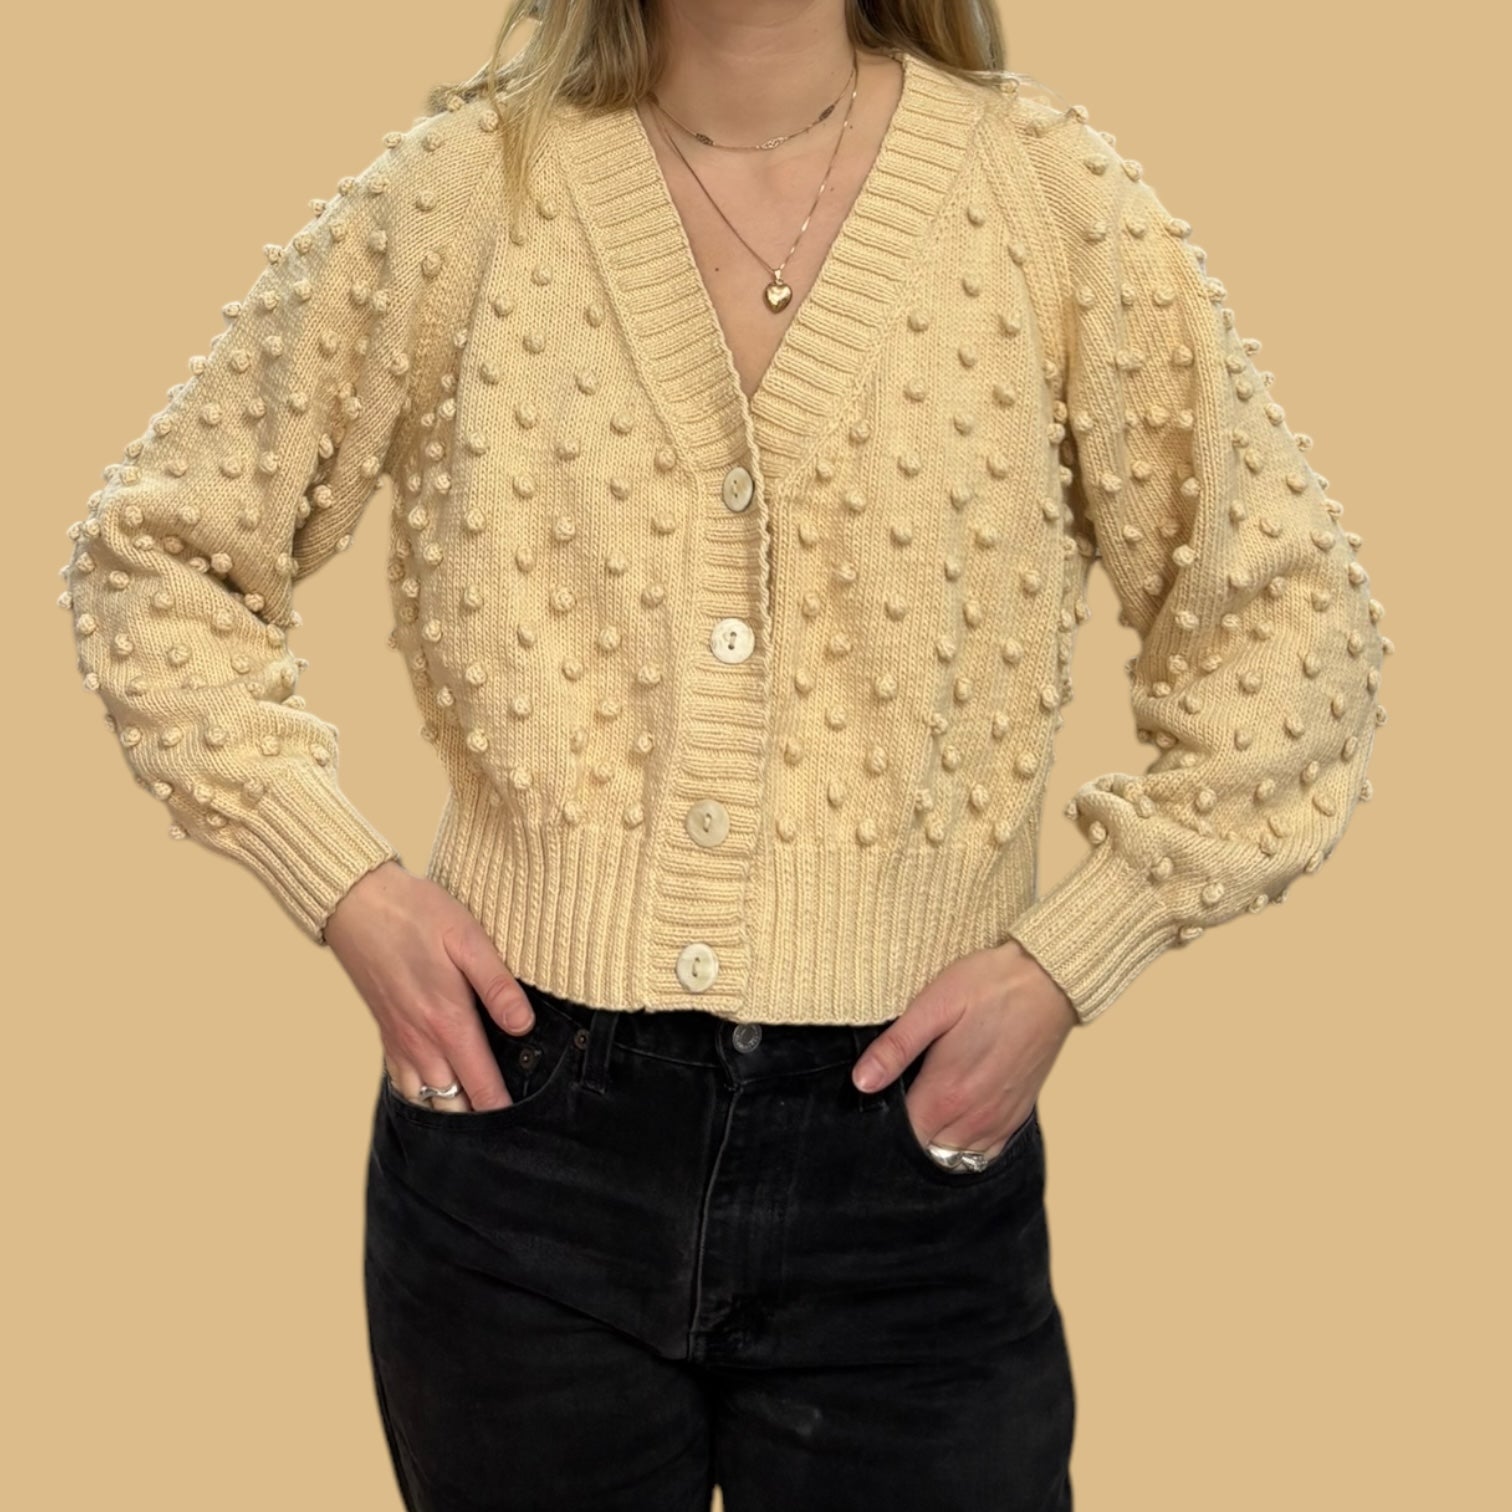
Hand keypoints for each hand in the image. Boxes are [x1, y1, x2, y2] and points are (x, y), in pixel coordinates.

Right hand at [324, 860, 536, 1112]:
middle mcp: (420, 1042)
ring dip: (450, 1113)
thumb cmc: (417, 915)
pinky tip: (440, 1094)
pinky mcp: (386, 1033)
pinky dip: (423, 1099)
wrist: (357, 903)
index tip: (528, 1123)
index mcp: (447, 1022)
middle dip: (479, 1122)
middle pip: (452, 1107)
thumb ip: (497, 986)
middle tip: (510, 1125)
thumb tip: (524, 1027)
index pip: (481, 1087)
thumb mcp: (468, 939)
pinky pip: (403, 1085)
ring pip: (425, 1103)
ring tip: (478, 1116)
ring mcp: (399, 1042)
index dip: (504, 1110)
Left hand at [851, 942, 1078, 1160]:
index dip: (883, 1122)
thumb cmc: (989, 986)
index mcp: (946, 1093)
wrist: (1049, 981)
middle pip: (926, 1150)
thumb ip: (896, 1047)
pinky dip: (965, 1144)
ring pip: (954, 1156)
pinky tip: (955, 1117)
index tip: (876, 1100)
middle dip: (907, 1133)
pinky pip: (984, 1153)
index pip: (902, 1136)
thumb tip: (861, 1082)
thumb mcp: (933, 1005)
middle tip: (899, 1098)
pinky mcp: (1017, 1116)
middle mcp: (974, 1118)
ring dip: (935, 1141)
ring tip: (925, 1106)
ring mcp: (999, 1121)